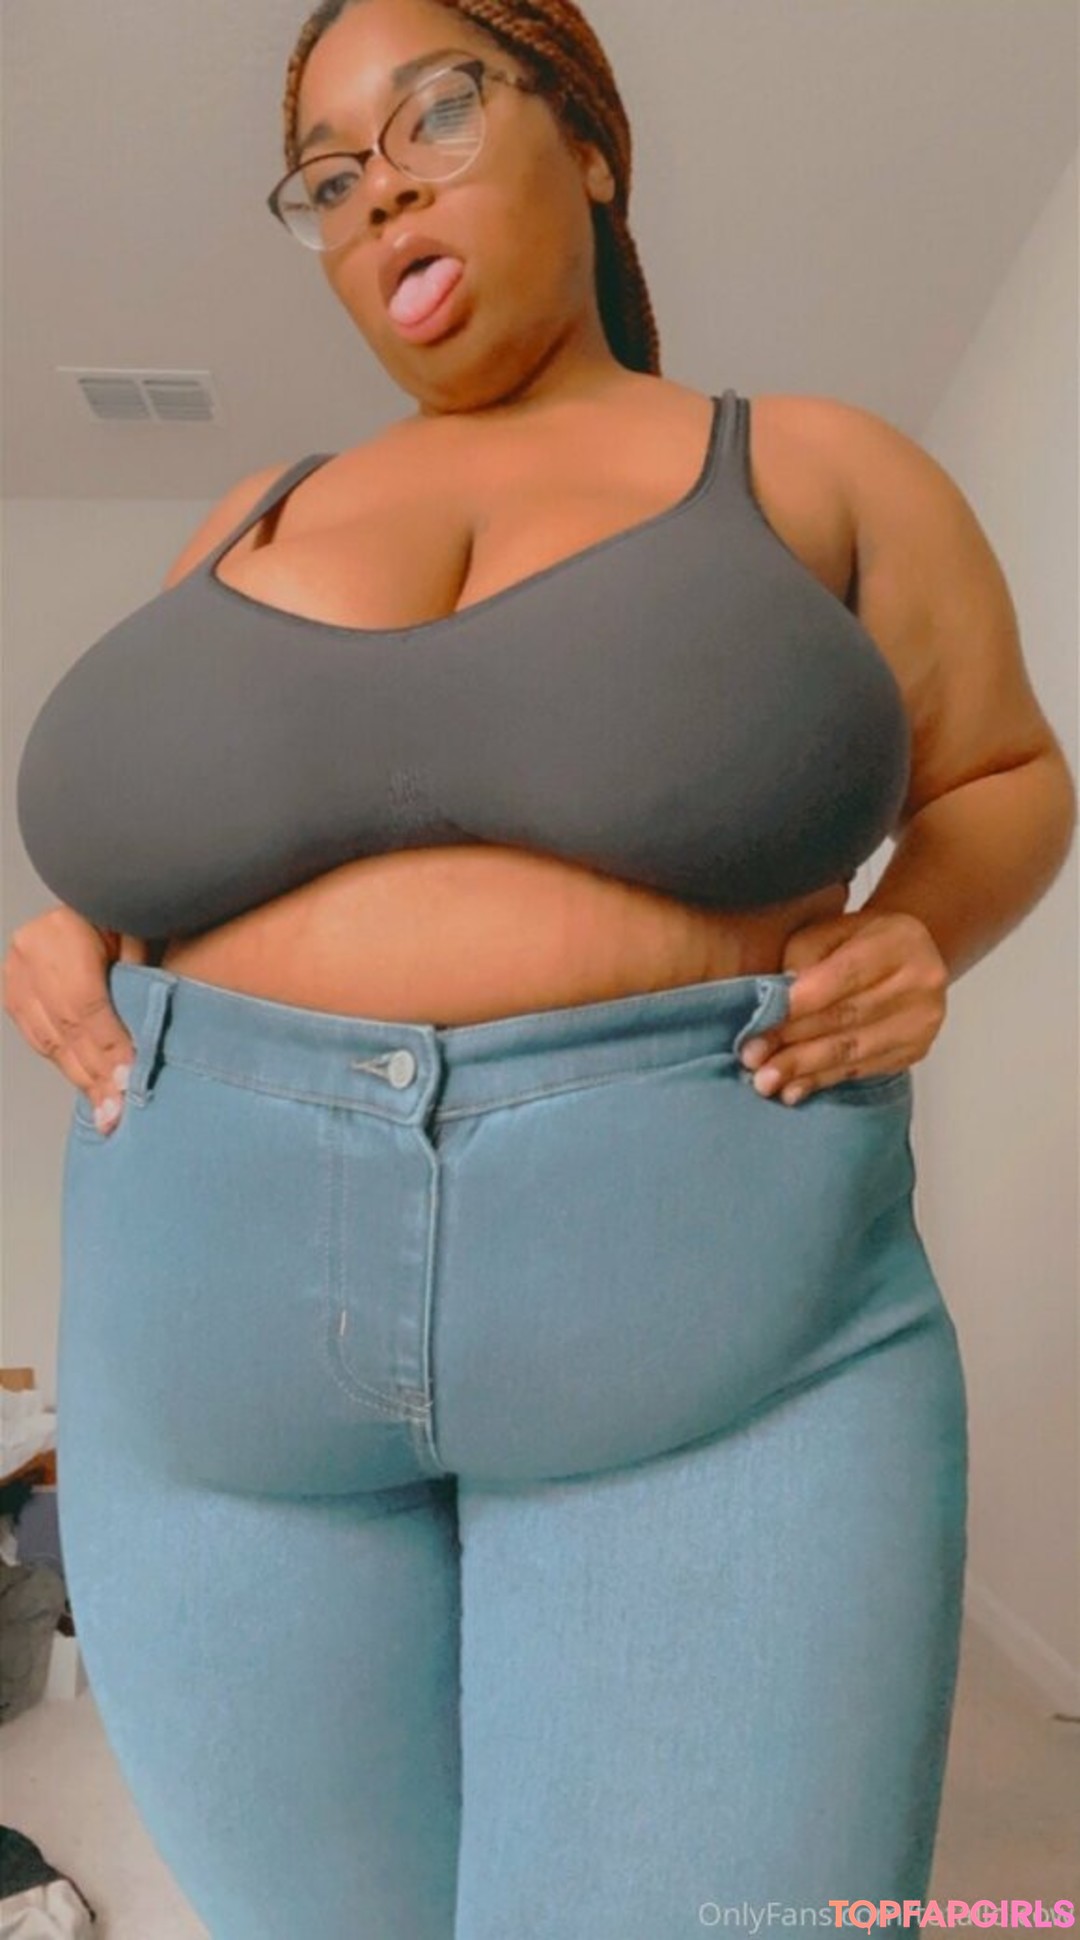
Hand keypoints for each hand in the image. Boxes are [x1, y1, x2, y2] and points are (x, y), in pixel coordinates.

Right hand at [3, 906, 148, 1132]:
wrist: (97, 896)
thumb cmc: (129, 913)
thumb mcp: (143, 932)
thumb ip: (142, 976)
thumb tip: (148, 1037)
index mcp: (63, 928)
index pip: (86, 1002)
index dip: (109, 1045)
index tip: (129, 1080)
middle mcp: (30, 949)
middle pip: (66, 1026)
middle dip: (96, 1074)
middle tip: (118, 1112)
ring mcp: (14, 971)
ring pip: (49, 1038)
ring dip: (82, 1078)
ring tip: (106, 1112)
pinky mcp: (12, 991)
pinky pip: (39, 1038)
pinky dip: (67, 1064)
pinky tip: (89, 1087)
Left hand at [739, 910, 948, 1103]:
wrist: (914, 956)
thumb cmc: (861, 940)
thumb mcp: (832, 929)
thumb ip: (804, 955)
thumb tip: (778, 1000)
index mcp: (899, 941)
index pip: (845, 975)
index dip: (801, 1002)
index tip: (762, 1021)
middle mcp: (921, 981)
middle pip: (847, 1016)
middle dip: (792, 1040)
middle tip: (752, 1058)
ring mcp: (921, 1020)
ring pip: (853, 1049)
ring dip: (804, 1068)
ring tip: (767, 1081)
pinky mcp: (915, 1050)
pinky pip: (862, 1068)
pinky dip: (823, 1080)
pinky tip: (795, 1089)